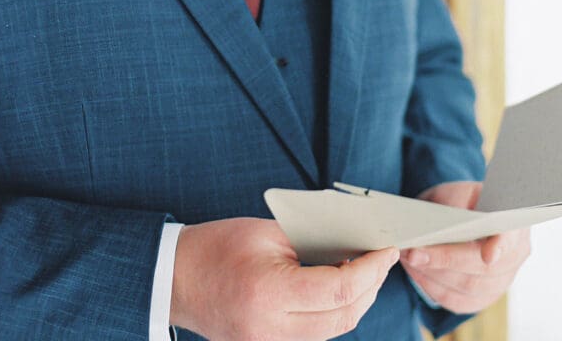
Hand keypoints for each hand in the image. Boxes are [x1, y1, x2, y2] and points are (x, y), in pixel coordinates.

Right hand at [170, 216, 398, 340]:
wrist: (175, 279)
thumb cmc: (217, 246)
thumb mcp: (266, 232)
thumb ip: (311, 240)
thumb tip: (354, 242)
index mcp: (270, 294)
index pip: (338, 291)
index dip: (370, 269)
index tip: (387, 249)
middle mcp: (272, 331)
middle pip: (343, 317)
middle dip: (371, 285)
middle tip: (383, 257)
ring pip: (333, 332)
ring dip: (357, 302)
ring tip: (368, 269)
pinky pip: (315, 336)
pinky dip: (334, 313)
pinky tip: (341, 288)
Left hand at [400, 181, 529, 314]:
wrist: (465, 213)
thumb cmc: (465, 200)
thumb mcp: (461, 191)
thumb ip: (457, 203)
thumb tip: (442, 224)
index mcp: (514, 226)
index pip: (512, 238)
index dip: (501, 247)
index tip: (488, 256)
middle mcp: (514, 258)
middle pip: (484, 270)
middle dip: (445, 261)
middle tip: (413, 252)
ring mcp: (501, 282)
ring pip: (468, 288)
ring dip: (434, 275)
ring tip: (408, 258)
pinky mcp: (482, 298)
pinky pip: (457, 301)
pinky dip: (433, 288)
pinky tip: (416, 271)